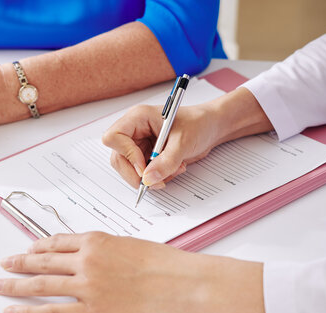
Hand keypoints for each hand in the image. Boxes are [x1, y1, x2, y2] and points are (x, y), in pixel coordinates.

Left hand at [0, 232, 267, 312]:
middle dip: (19, 262)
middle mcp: (85, 260)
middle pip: (42, 261)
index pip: (56, 242)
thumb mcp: (127, 244)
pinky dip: (28, 312)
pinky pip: (51, 312)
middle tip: (4, 264)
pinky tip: (13, 311)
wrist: (181, 281)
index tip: (28, 249)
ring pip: (40, 284)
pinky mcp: (92, 310)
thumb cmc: (161, 261)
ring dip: (15, 284)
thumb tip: (82, 252)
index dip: (37, 246)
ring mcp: (86, 285)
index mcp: (95, 240)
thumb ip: (101, 247)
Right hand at [101, 104, 220, 188]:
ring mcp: (139, 144)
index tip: (144, 167)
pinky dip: (157, 177)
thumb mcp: (183, 142)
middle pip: (118, 157)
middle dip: (136, 173)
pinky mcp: (146, 156)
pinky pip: (142, 173)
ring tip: (173, 170)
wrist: (211, 127)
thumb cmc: (198, 123)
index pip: (114, 137)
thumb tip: (148, 179)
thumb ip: (166, 162)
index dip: (126, 154)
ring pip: (129, 169)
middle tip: (156, 181)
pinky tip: (173, 169)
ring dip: (149, 177)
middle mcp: (134, 131)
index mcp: (138, 118)